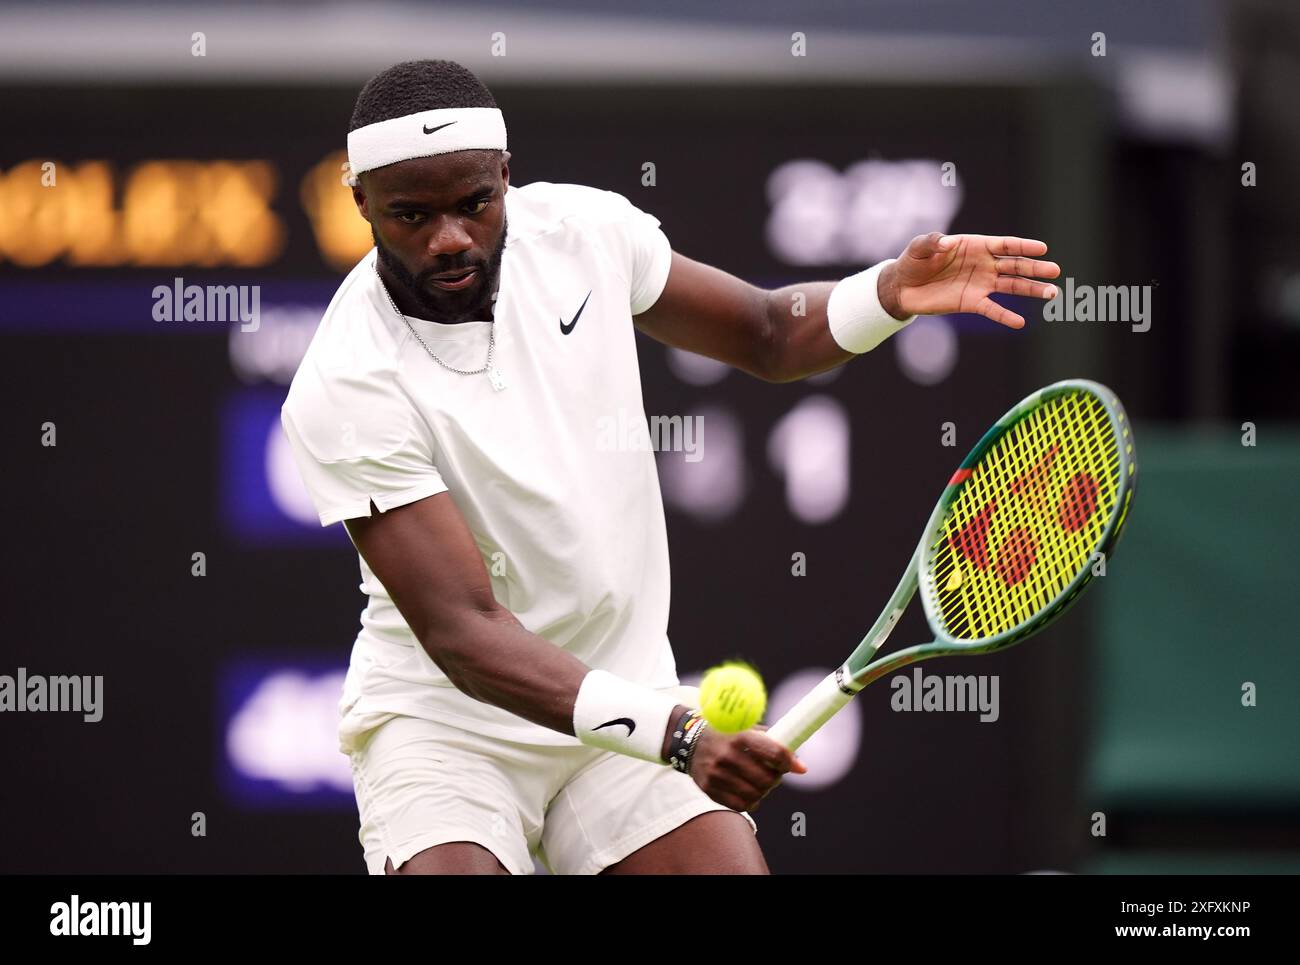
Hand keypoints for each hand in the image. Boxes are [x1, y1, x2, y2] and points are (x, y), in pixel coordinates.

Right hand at [687, 724, 806, 812]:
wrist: (690, 741)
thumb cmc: (727, 735)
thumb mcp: (746, 729)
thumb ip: (772, 743)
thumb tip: (799, 765)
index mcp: (740, 736)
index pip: (774, 753)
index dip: (789, 762)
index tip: (796, 766)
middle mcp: (728, 755)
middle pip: (767, 779)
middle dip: (776, 779)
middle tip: (774, 775)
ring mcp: (717, 773)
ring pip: (756, 795)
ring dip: (763, 791)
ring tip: (760, 783)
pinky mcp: (709, 788)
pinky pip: (740, 805)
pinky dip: (750, 802)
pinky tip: (749, 793)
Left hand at [879, 232, 1060, 328]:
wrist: (902, 287)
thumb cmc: (913, 262)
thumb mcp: (919, 247)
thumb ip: (933, 242)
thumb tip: (946, 243)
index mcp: (975, 246)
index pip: (1005, 245)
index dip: (1023, 246)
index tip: (1043, 248)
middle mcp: (983, 264)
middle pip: (1014, 265)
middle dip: (1035, 268)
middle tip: (1055, 271)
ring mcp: (980, 284)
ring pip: (1011, 286)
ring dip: (1031, 290)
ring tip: (1052, 294)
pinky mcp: (972, 303)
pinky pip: (992, 309)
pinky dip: (1005, 316)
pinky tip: (1020, 322)